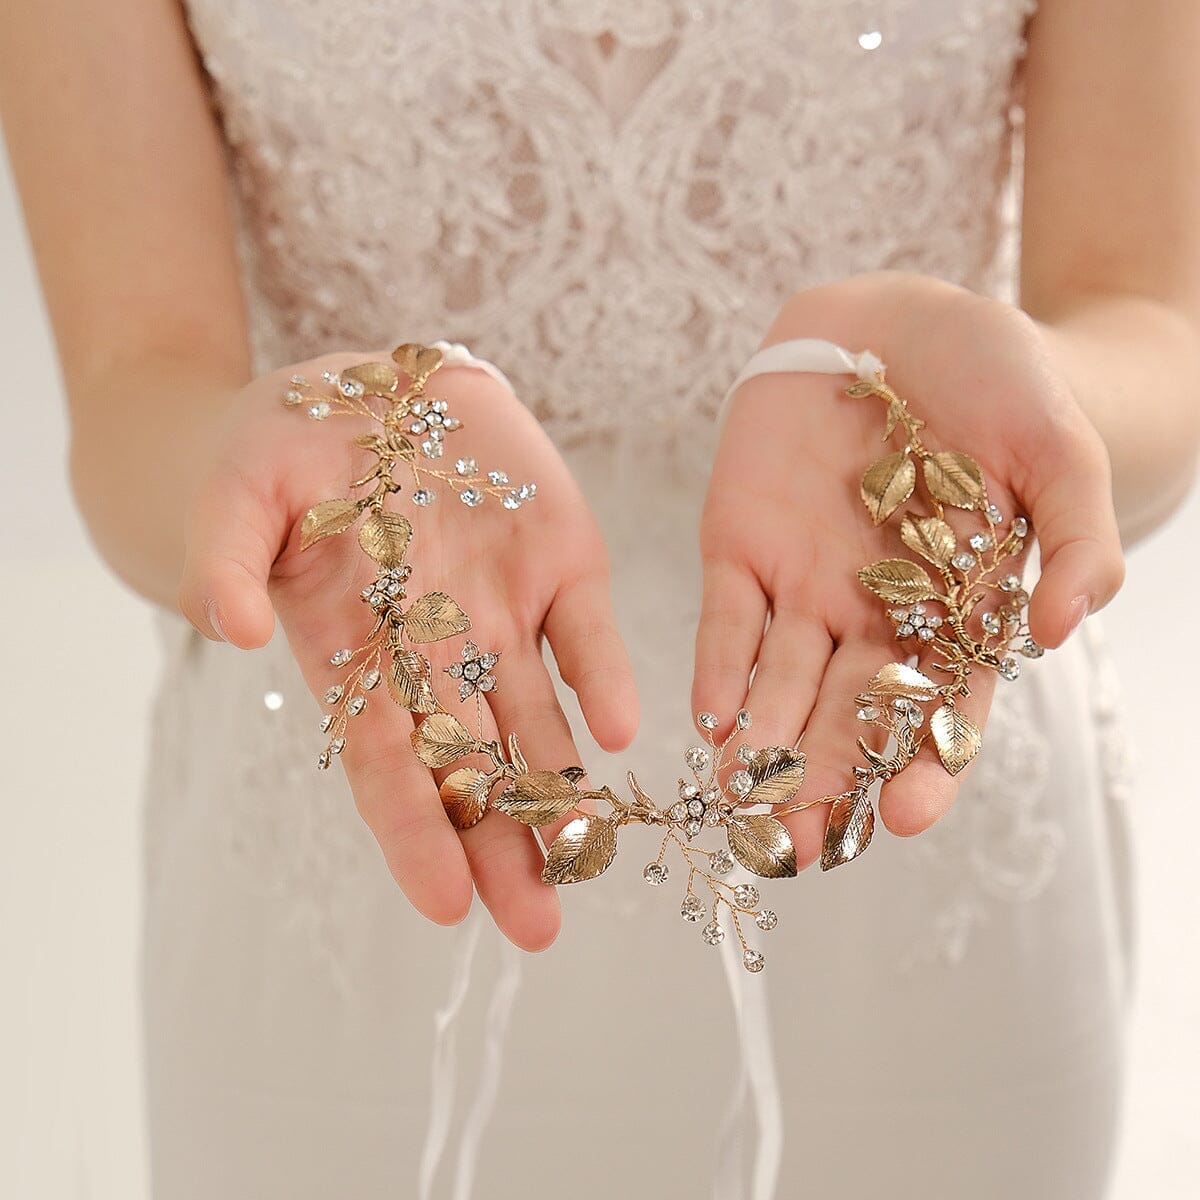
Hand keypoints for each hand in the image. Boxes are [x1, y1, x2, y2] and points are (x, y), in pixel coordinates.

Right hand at [178, 349, 637, 949]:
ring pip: (539, 718)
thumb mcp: (238, 493)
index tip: (445, 904)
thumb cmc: (282, 452)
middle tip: (536, 927)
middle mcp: (435, 648)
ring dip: (563, 788)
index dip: (414, 827)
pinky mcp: (559, 560)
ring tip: (588, 861)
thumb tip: (230, 631)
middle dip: (502, 843)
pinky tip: (620, 729)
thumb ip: (225, 560)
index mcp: (355, 649)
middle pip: (472, 764)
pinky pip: (586, 629)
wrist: (366, 392)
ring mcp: (502, 609)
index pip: (385, 759)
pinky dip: (603, 676)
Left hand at [692, 272, 1123, 866]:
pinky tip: (711, 723)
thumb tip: (1066, 628)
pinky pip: (726, 619)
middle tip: (798, 845)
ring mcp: (803, 585)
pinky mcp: (741, 545)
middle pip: (847, 716)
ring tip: (743, 808)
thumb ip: (1073, 540)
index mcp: (953, 610)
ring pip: (778, 684)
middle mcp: (874, 615)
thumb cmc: (999, 385)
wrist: (903, 321)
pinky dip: (718, 669)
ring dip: (760, 747)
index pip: (942, 707)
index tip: (900, 816)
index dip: (923, 763)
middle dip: (822, 780)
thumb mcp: (1060, 453)